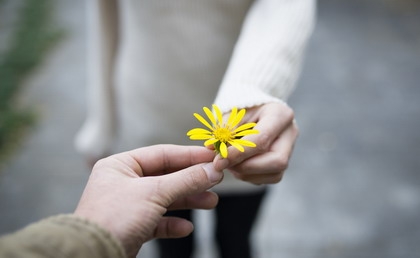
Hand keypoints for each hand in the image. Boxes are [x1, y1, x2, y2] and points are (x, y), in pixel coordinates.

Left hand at [74, 145, 222, 257]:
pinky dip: (172, 223)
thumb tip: (212, 170)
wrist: (93, 256)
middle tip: (215, 180)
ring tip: (210, 202)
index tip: (212, 157)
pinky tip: (185, 227)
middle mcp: (123, 183)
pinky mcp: (131, 226)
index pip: (162, 154)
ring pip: (164, 199)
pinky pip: (157, 221)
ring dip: (187, 201)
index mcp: (121, 165)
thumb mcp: (154, 193)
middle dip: (192, 180)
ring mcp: (128, 205)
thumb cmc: (113, 219)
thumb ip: (185, 180)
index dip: (189, 156)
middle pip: (166, 176)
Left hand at [214, 102, 297, 184]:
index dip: (239, 153)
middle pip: (277, 161)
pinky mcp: (282, 163)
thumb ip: (224, 130)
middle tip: (224, 164)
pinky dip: (249, 175)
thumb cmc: (243, 109)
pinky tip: (237, 165)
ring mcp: (290, 150)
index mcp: (280, 114)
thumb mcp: (233, 113)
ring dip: (246, 173)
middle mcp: (290, 133)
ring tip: (229, 163)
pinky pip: (268, 178)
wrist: (255, 110)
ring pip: (274, 174)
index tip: (219, 159)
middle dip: (246, 167)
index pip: (262, 139)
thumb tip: (212, 148)